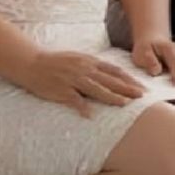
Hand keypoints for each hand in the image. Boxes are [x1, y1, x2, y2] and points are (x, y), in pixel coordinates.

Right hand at [19, 49, 146, 118]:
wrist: (32, 62)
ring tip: (124, 104)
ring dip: (111, 97)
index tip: (142, 87)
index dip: (129, 79)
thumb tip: (110, 76)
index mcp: (89, 62)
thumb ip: (94, 67)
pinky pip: (74, 100)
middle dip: (127, 88)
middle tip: (142, 96)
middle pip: (109, 80)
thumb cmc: (56, 62)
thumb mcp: (78, 59)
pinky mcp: (62, 89)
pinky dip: (83, 107)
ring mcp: (73, 79)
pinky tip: (91, 115)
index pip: (114, 71)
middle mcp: (84, 69)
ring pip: (96, 89)